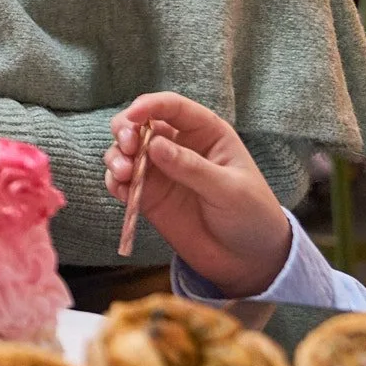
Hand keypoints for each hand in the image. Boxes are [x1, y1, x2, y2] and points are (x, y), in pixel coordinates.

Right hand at [102, 92, 292, 297]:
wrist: (247, 260)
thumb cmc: (251, 215)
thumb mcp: (229, 190)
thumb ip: (191, 167)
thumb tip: (154, 145)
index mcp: (205, 133)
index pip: (172, 107)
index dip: (149, 106)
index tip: (132, 119)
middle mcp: (178, 145)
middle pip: (140, 124)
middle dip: (125, 130)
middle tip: (126, 148)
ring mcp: (160, 171)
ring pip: (125, 151)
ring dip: (116, 157)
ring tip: (123, 174)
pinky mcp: (148, 196)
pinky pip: (121, 182)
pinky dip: (114, 182)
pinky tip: (121, 192)